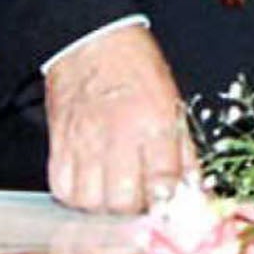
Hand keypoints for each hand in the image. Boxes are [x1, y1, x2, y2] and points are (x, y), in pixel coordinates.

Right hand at [43, 23, 195, 212]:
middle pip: (123, 201)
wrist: (92, 43)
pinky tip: (93, 186)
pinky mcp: (58, 146)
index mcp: (153, 122)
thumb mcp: (173, 103)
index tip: (171, 209)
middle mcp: (118, 135)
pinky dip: (78, 197)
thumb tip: (195, 189)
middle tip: (143, 199)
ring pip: (90, 202)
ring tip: (118, 192)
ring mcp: (84, 142)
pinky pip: (63, 190)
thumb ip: (184, 151)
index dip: (168, 203)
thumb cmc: (137, 69)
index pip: (162, 182)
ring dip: (106, 207)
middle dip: (136, 210)